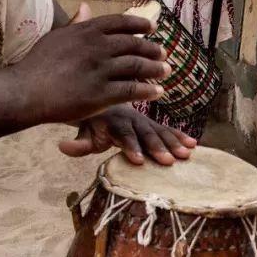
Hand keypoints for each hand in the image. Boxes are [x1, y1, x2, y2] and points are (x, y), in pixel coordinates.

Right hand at [12, 3, 168, 123]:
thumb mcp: (56, 37)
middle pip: (134, 44)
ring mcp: (100, 70)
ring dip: (156, 68)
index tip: (152, 28)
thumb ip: (76, 23)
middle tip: (163, 53)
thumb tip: (87, 6)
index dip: (140, 24)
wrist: (25, 92)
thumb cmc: (37, 65)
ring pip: (137, 66)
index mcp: (87, 31)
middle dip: (152, 48)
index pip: (121, 22)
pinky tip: (158, 91)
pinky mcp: (101, 94)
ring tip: (166, 70)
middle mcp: (96, 47)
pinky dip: (148, 90)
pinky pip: (132, 90)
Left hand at [58, 105, 196, 164]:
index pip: (123, 135)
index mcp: (114, 120)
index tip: (138, 161)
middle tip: (168, 161)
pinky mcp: (151, 124)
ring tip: (187, 154)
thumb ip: (77, 141)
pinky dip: (179, 135)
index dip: (131, 147)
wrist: (102, 96)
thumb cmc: (92, 121)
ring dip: (173, 142)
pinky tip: (194, 144)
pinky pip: (167, 129)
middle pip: (145, 134)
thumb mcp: (83, 130)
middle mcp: (131, 118)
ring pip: (159, 131)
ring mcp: (143, 120)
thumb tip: (62, 147)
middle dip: (157, 147)